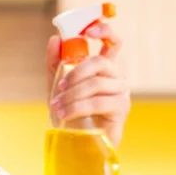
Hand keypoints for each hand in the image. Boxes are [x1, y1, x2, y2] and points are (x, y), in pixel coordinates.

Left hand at [45, 23, 130, 147]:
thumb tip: (54, 39)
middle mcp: (115, 77)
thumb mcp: (57, 89)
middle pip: (100, 62)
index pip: (112, 42)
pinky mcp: (121, 109)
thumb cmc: (71, 116)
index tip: (90, 29)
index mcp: (102, 70)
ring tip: (57, 107)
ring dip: (72, 95)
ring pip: (96, 84)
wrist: (77, 144)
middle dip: (75, 73)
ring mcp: (121, 93)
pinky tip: (65, 114)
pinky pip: (99, 102)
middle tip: (59, 87)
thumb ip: (55, 65)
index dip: (105, 31)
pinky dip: (77, 107)